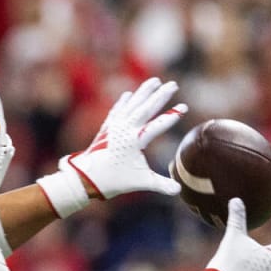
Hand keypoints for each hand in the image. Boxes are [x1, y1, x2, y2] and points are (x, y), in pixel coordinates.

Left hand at [64, 78, 187, 199]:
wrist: (85, 178)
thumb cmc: (115, 180)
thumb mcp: (140, 182)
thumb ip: (160, 184)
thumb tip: (178, 191)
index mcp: (134, 142)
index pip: (156, 126)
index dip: (171, 117)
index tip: (184, 108)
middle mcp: (124, 130)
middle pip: (145, 109)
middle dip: (160, 96)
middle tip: (173, 84)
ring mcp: (114, 127)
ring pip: (131, 105)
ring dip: (143, 92)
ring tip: (155, 80)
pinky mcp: (106, 128)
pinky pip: (117, 111)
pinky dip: (123, 103)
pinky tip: (128, 95)